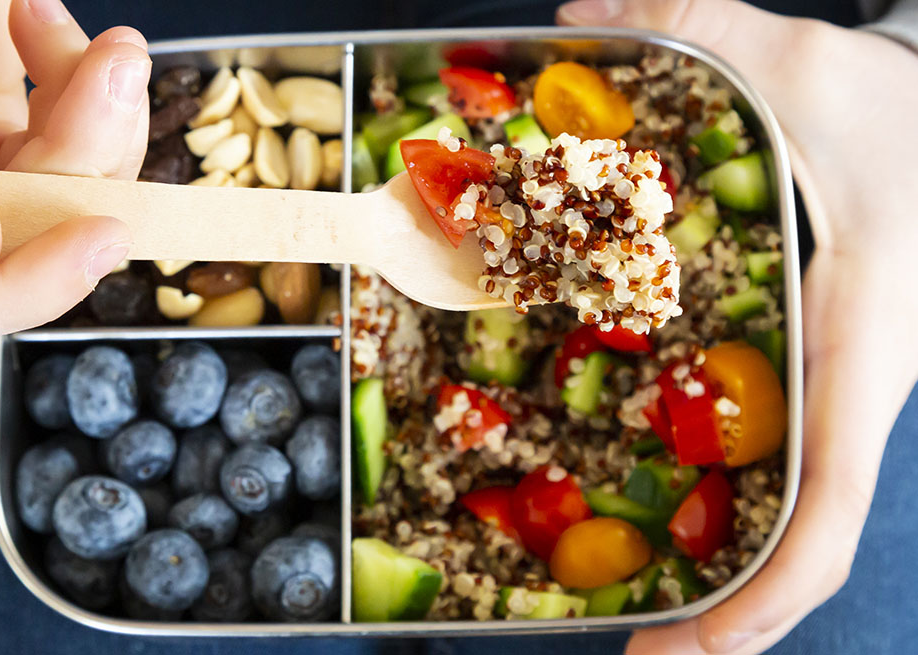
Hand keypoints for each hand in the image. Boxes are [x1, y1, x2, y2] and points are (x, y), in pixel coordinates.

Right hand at [0, 0, 149, 354]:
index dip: (14, 290)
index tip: (92, 237)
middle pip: (14, 251)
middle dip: (81, 173)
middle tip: (112, 88)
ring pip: (60, 198)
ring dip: (103, 120)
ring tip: (101, 46)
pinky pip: (71, 143)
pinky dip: (87, 86)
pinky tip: (40, 19)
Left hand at [555, 1, 917, 651]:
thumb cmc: (904, 106)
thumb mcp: (801, 61)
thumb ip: (693, 24)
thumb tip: (573, 13)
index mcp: (864, 351)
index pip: (833, 510)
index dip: (766, 602)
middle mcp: (846, 393)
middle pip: (798, 544)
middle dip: (728, 622)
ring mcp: (827, 394)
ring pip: (787, 516)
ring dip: (720, 577)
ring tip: (631, 618)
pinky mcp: (809, 376)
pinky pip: (771, 463)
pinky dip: (723, 509)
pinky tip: (654, 515)